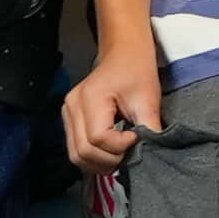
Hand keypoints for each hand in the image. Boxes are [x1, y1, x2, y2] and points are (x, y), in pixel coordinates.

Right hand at [64, 39, 162, 178]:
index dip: (119, 146)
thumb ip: (149, 128)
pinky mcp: (70, 120)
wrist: (125, 54)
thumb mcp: (148, 98)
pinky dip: (94, 157)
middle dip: (109, 160)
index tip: (136, 138)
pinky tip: (111, 152)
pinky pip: (76, 149)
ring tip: (121, 155)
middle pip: (83, 151)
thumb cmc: (136, 70)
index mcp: (89, 97)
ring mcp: (67, 113)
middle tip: (129, 153)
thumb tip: (151, 154)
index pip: (98, 138)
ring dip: (100, 163)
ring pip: (76, 155)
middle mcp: (72, 106)